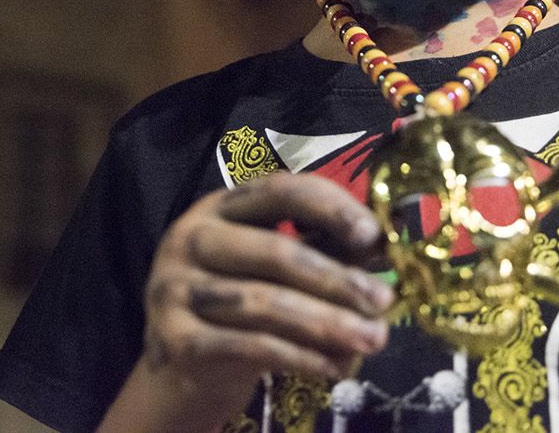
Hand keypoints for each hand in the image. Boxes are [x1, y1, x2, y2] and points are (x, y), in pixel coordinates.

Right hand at [142, 172, 393, 395]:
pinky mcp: (174, 338)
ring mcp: (174, 286)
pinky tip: (335, 366)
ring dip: (327, 322)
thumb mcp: (282, 265)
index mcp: (222, 206)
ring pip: (264, 303)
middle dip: (337, 278)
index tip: (375, 235)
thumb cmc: (246, 298)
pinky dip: (299, 356)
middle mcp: (191, 237)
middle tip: (384, 300)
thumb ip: (326, 246)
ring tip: (372, 338)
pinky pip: (248, 345)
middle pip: (275, 252)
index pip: (280, 191)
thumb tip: (385, 240)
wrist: (186, 365)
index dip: (331, 208)